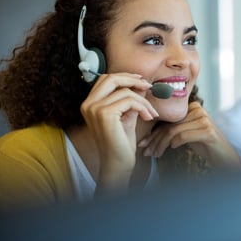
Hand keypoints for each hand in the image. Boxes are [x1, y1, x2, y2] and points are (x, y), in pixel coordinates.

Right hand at [80, 73, 158, 190]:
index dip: (125, 77)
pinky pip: (130, 101)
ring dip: (144, 101)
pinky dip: (143, 107)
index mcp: (90, 104)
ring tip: (151, 113)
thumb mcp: (126, 116)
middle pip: (111, 78)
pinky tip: (148, 117)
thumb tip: (141, 84)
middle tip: (149, 87)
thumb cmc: (121, 142)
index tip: (141, 82)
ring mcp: (95, 109)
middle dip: (133, 80)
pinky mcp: (105, 114)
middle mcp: (88, 104)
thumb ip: (130, 100)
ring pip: (125, 91)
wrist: (118, 163)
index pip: (106, 79)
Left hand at [138, 101, 240, 169]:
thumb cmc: (205, 145)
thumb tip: (149, 136)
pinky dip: (175, 143)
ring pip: (174, 131)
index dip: (154, 132)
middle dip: (155, 140)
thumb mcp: (188, 134)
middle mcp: (198, 110)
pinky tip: (172, 149)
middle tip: (146, 152)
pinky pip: (183, 136)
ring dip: (161, 145)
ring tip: (155, 155)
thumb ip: (174, 130)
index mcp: (193, 108)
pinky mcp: (208, 130)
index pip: (168, 120)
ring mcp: (204, 119)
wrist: (225, 156)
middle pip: (170, 125)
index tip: (143, 144)